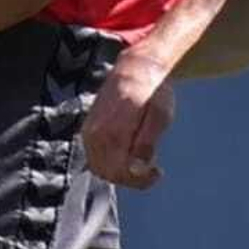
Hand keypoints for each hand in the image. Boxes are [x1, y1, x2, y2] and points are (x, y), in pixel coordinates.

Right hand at [82, 54, 176, 189]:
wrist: (135, 68)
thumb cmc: (151, 92)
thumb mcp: (160, 116)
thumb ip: (147, 144)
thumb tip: (136, 169)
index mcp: (113, 130)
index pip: (120, 171)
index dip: (139, 179)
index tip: (157, 172)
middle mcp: (95, 133)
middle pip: (109, 173)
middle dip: (132, 178)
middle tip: (152, 169)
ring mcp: (89, 133)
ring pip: (100, 168)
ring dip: (121, 172)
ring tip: (141, 160)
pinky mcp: (88, 132)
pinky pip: (95, 158)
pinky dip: (111, 163)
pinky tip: (129, 154)